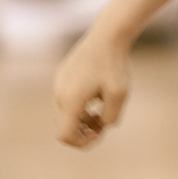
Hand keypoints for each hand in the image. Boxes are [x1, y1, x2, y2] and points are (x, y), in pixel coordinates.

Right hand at [53, 30, 131, 148]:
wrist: (106, 36)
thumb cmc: (114, 65)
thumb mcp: (119, 95)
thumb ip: (110, 118)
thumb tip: (103, 125)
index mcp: (71, 101)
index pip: (65, 136)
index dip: (81, 143)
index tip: (99, 132)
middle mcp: (60, 95)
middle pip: (64, 127)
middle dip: (83, 132)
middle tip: (103, 122)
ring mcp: (58, 85)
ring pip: (64, 115)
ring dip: (81, 120)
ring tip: (101, 110)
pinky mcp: (61, 78)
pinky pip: (65, 102)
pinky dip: (78, 108)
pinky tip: (96, 97)